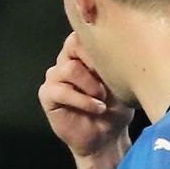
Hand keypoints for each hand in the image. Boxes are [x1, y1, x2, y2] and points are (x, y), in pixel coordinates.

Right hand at [39, 36, 128, 168]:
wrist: (108, 137)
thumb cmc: (117, 107)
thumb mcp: (122, 81)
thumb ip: (115, 60)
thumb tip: (119, 42)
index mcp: (84, 51)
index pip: (84, 31)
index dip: (100, 44)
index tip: (116, 60)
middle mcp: (67, 59)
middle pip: (73, 44)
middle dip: (95, 63)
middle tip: (110, 81)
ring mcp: (55, 76)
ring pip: (69, 68)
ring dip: (91, 85)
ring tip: (103, 98)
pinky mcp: (48, 94)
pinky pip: (61, 90)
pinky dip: (83, 100)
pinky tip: (97, 108)